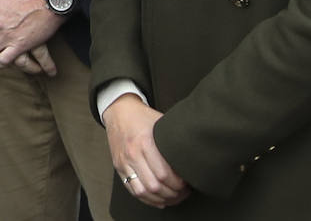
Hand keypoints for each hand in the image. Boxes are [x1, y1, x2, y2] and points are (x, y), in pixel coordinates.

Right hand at [104, 94, 189, 208]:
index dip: (179, 184)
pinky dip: (147, 199)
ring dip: (160, 199)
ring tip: (172, 197)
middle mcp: (133, 154)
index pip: (164, 174)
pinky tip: (158, 199)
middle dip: (172, 194)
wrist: (119, 111)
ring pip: (143, 191)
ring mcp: (124, 162)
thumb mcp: (161, 124)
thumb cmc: (143, 117)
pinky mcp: (119, 167)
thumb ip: (174, 141)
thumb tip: (192, 157)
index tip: (187, 182)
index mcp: (146, 143)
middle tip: (183, 192)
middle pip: (154, 186)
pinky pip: (132, 190)